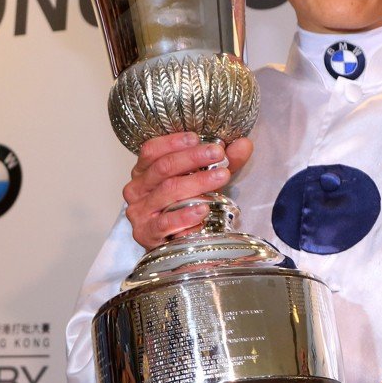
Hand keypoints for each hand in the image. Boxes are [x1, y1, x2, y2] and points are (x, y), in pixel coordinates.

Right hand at [121, 132, 253, 250]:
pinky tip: (203, 210)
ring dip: (197, 182)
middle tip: (217, 154)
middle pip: (163, 167)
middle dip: (193, 158)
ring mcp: (139, 212)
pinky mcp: (146, 233)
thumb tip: (243, 144)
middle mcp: (137, 189)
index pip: (151, 150)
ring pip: (168, 191)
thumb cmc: (183, 206)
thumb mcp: (202, 178)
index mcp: (144, 171)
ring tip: (220, 177)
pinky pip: (166, 222)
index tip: (197, 138)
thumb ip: (222, 161)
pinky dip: (185, 215)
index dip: (173, 142)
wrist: (172, 244)